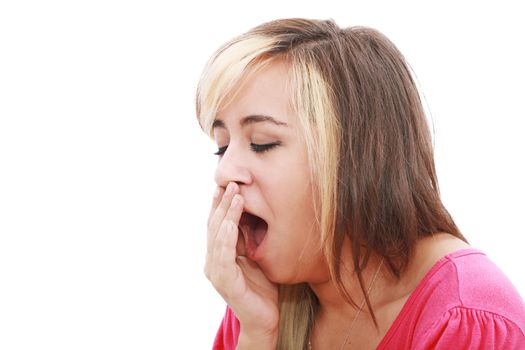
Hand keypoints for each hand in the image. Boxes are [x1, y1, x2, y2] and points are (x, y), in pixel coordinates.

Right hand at [204, 182, 278, 346]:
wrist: (264, 321)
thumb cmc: (261, 288)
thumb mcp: (256, 256)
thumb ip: (249, 238)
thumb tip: (251, 211)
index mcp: (219, 254)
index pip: (218, 223)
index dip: (221, 203)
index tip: (228, 183)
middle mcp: (213, 261)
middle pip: (215, 225)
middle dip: (223, 202)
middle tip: (232, 182)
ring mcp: (216, 271)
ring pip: (218, 236)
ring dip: (226, 214)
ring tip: (235, 195)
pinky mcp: (224, 282)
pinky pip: (224, 255)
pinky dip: (227, 237)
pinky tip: (233, 223)